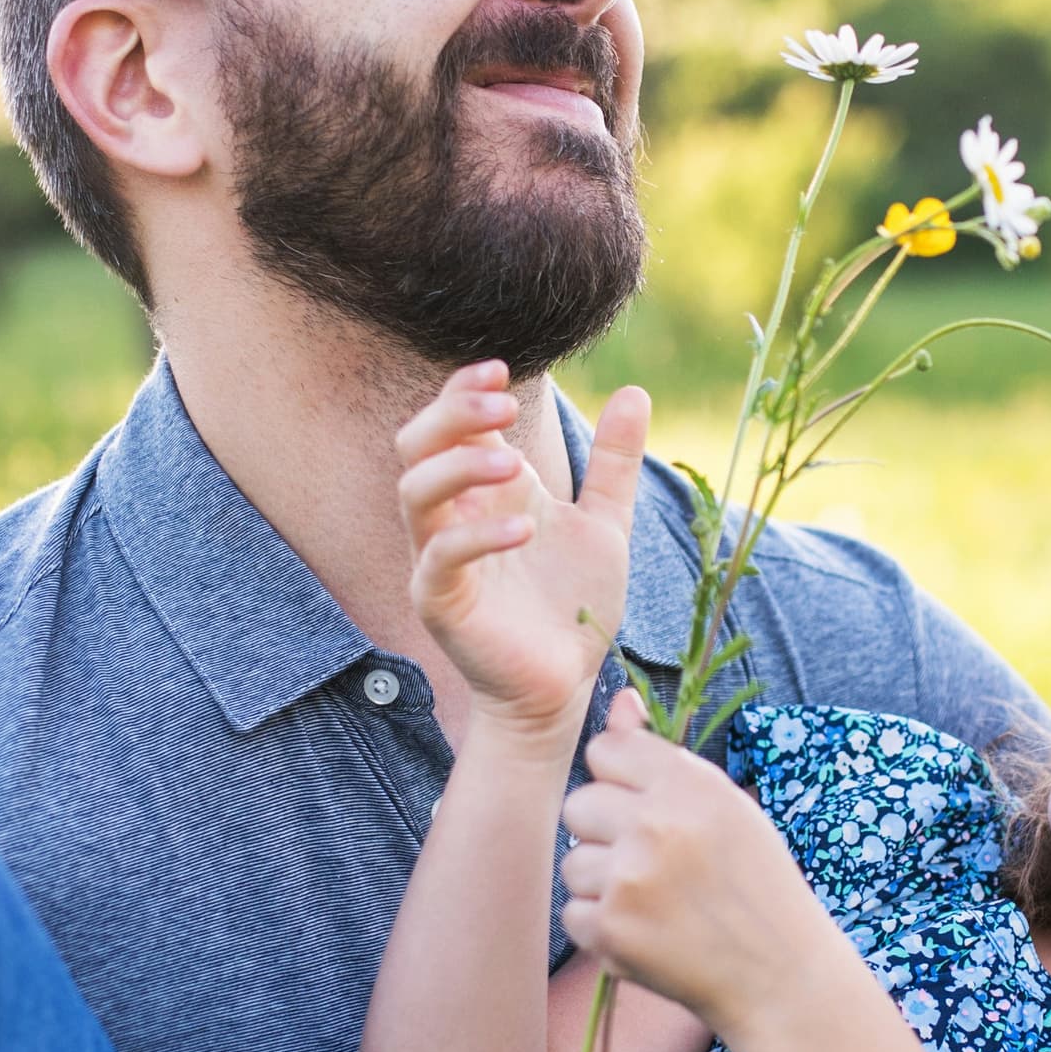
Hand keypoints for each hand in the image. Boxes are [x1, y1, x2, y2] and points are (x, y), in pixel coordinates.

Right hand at [397, 364, 647, 741]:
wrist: (566, 682)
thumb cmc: (573, 605)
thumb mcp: (605, 522)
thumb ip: (613, 462)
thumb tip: (635, 391)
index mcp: (485, 491)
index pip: (449, 423)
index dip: (463, 390)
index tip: (501, 369)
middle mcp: (454, 517)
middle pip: (416, 445)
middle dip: (451, 415)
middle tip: (501, 405)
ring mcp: (440, 559)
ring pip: (414, 494)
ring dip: (457, 467)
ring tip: (510, 460)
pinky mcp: (442, 602)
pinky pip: (441, 559)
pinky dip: (478, 536)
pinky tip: (525, 527)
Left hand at [557, 689, 847, 1030]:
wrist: (779, 975)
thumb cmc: (755, 884)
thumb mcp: (725, 806)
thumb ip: (664, 756)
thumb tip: (620, 699)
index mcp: (689, 784)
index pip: (605, 750)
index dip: (620, 780)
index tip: (645, 809)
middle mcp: (656, 823)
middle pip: (579, 804)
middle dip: (606, 833)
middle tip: (653, 864)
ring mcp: (629, 878)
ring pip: (573, 863)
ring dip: (604, 886)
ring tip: (656, 904)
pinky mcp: (610, 928)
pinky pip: (574, 914)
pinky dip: (603, 929)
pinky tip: (648, 934)